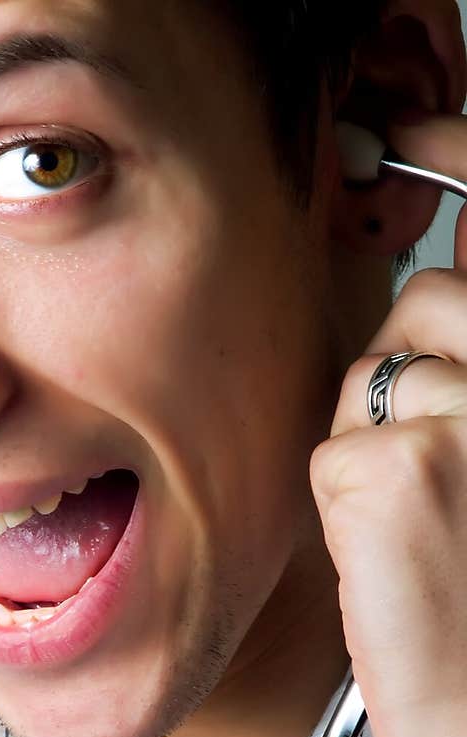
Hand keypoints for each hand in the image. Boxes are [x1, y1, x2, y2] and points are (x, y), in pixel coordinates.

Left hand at [309, 115, 466, 736]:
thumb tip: (428, 295)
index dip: (457, 159)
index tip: (411, 131)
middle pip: (423, 304)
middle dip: (407, 372)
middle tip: (434, 473)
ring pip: (369, 377)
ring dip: (376, 444)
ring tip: (424, 529)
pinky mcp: (396, 470)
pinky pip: (331, 446)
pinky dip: (346, 502)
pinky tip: (391, 557)